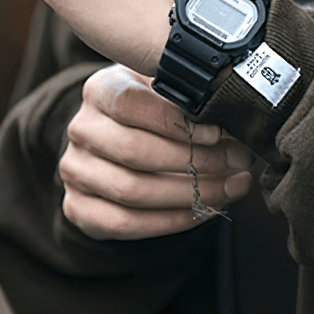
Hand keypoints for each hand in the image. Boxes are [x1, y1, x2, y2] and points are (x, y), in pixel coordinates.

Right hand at [59, 65, 252, 240]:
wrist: (122, 144)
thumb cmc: (159, 111)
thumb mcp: (172, 92)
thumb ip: (194, 100)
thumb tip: (236, 122)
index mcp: (100, 90)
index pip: (130, 104)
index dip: (177, 122)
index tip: (219, 133)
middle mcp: (81, 129)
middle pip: (134, 151)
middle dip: (196, 161)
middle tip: (238, 162)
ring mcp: (75, 170)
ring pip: (133, 191)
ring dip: (192, 194)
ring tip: (232, 187)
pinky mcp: (78, 207)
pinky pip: (127, 223)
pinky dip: (174, 220)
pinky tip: (206, 210)